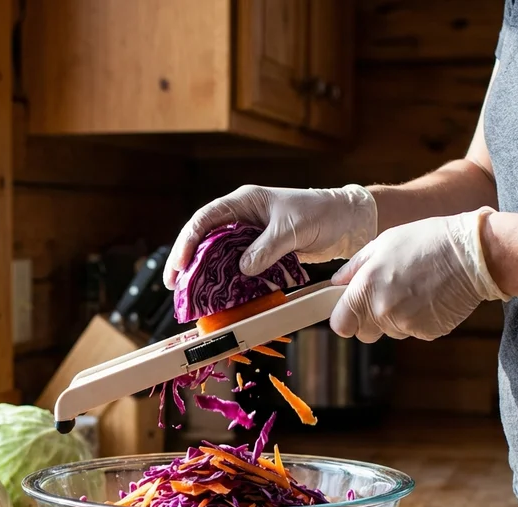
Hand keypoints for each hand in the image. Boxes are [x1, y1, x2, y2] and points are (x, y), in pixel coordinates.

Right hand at [163, 184, 376, 288]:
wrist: (344, 221)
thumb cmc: (320, 213)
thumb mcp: (292, 230)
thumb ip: (266, 248)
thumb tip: (242, 268)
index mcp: (244, 202)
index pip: (205, 219)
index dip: (188, 241)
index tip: (180, 264)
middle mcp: (240, 217)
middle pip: (203, 237)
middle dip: (185, 260)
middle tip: (173, 283)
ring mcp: (247, 234)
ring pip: (214, 253)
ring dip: (201, 272)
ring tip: (187, 291)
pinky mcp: (257, 251)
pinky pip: (233, 265)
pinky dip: (223, 279)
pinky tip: (215, 293)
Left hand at [330, 207, 508, 342]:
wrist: (476, 254)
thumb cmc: (429, 241)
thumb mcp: (384, 243)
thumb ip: (354, 267)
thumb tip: (337, 283)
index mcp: (366, 289)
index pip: (340, 325)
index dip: (344, 318)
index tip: (350, 310)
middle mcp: (383, 311)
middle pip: (363, 334)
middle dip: (369, 320)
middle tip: (386, 295)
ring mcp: (406, 325)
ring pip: (390, 332)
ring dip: (395, 318)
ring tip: (414, 289)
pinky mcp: (428, 332)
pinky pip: (414, 332)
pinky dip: (418, 320)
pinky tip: (429, 297)